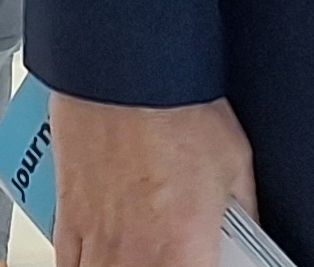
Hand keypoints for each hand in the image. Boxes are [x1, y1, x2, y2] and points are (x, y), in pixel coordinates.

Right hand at [49, 93, 256, 266]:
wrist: (123, 67)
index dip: (198, 266)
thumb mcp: (234, 163)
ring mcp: (95, 241)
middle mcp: (134, 255)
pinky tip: (103, 258)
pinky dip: (85, 265)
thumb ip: (241, 210)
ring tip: (142, 254)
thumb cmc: (173, 107)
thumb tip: (247, 227)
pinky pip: (70, 265)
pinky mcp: (67, 217)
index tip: (200, 258)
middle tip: (173, 251)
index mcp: (182, 252)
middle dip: (161, 265)